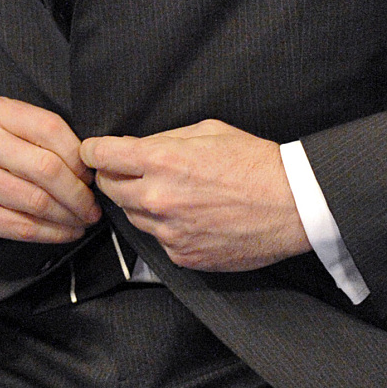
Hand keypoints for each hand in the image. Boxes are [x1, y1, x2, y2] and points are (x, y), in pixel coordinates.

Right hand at [0, 96, 100, 246]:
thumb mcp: (13, 132)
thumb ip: (46, 138)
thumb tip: (91, 164)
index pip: (50, 128)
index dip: (79, 156)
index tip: (91, 173)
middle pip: (47, 168)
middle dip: (78, 192)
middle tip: (92, 205)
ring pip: (37, 201)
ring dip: (69, 216)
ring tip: (82, 220)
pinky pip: (22, 227)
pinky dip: (52, 233)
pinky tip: (66, 232)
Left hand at [81, 120, 310, 271]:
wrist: (292, 204)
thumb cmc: (253, 161)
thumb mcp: (207, 130)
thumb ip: (165, 139)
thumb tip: (137, 147)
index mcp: (161, 161)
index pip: (101, 155)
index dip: (94, 150)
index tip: (94, 151)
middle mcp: (158, 199)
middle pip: (108, 188)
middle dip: (113, 176)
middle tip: (128, 170)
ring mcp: (169, 232)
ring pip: (131, 216)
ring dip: (138, 203)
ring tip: (167, 192)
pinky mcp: (183, 256)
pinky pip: (158, 240)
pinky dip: (164, 227)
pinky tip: (187, 215)